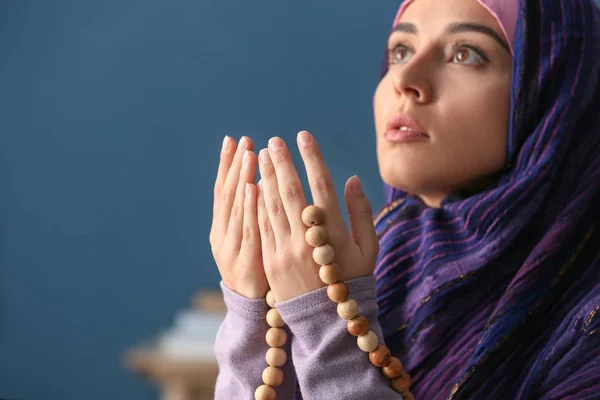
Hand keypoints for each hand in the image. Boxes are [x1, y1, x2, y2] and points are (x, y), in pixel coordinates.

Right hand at [209, 136, 269, 298]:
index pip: (225, 190)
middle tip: (242, 139)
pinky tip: (253, 187)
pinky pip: (247, 230)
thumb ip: (253, 215)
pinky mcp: (244, 261)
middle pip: (227, 194)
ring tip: (248, 154)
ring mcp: (231, 248)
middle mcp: (222, 235)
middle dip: (235, 165)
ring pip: (235, 208)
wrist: (250, 313)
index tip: (234, 139)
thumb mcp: (250, 242)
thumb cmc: (256, 272)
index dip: (228, 164)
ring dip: (241, 179)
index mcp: (223, 228)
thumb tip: (261, 183)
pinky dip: (248, 208)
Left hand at [256, 131, 378, 301]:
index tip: (304, 136)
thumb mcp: (368, 249)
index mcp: (334, 233)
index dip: (311, 158)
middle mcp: (307, 239)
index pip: (321, 186)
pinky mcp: (270, 262)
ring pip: (272, 206)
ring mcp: (285, 251)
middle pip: (291, 192)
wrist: (328, 322)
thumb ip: (362, 213)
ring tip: (261, 156)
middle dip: (281, 162)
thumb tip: (352, 180)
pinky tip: (253, 186)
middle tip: (274, 140)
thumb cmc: (353, 280)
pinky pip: (262, 226)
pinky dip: (257, 204)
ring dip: (265, 178)